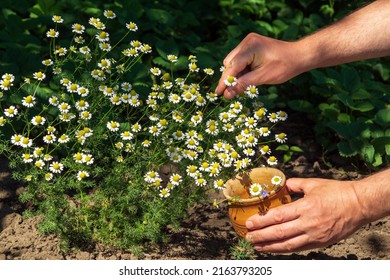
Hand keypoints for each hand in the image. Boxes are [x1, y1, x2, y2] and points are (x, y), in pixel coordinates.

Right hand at [215, 33, 304, 98]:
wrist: (299, 55)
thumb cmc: (284, 67)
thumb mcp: (262, 78)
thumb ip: (243, 85)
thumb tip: (226, 94)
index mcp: (250, 47)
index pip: (232, 67)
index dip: (224, 81)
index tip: (218, 93)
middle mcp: (247, 42)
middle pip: (230, 63)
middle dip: (230, 78)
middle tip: (231, 93)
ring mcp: (248, 42)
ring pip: (233, 61)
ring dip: (236, 74)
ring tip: (243, 85)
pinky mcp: (251, 45)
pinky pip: (239, 59)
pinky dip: (241, 69)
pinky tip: (246, 78)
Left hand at [245, 177, 366, 252]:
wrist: (359, 204)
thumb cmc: (336, 192)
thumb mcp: (313, 184)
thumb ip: (293, 184)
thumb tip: (279, 185)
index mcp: (305, 206)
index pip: (277, 216)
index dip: (261, 221)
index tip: (249, 223)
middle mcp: (309, 223)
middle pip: (279, 233)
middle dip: (261, 236)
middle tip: (248, 237)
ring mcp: (315, 235)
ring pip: (287, 245)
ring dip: (270, 246)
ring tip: (257, 246)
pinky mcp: (321, 243)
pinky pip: (299, 248)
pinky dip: (285, 249)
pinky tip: (275, 248)